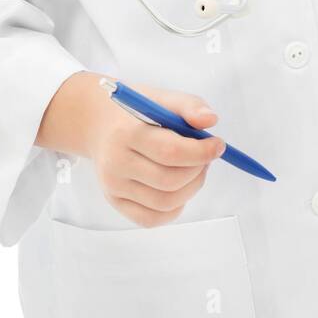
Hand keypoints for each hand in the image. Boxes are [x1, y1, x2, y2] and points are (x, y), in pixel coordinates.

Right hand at [88, 83, 226, 227]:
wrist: (99, 124)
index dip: (201, 152)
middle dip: (198, 170)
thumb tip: (211, 121)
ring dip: (191, 188)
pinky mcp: (116, 202)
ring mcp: (113, 187)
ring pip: (165, 202)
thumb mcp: (161, 99)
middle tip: (206, 157)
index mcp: (126, 133)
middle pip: (170, 180)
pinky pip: (152, 218)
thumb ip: (189, 105)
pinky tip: (179, 187)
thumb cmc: (136, 112)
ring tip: (194, 169)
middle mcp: (115, 164)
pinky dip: (175, 207)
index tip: (218, 144)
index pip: (170, 152)